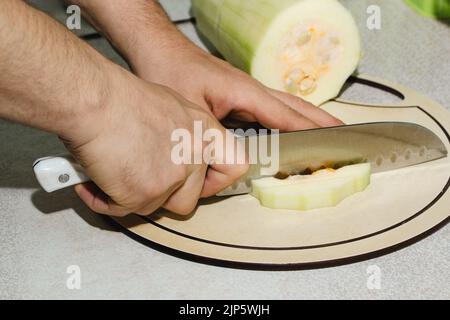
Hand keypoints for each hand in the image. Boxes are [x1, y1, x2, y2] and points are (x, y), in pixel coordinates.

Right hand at [62, 69, 247, 216]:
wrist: (96, 101)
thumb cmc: (121, 97)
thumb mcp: (169, 107)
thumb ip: (181, 135)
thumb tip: (172, 152)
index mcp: (205, 132)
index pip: (235, 166)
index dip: (217, 180)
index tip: (203, 183)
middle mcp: (196, 156)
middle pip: (189, 199)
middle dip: (163, 194)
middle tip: (141, 179)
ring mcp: (173, 178)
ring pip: (156, 206)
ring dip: (135, 196)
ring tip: (114, 173)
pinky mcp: (147, 194)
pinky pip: (126, 210)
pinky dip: (108, 200)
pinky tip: (96, 182)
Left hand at [133, 48, 343, 130]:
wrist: (159, 49)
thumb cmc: (170, 72)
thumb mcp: (190, 110)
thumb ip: (214, 135)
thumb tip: (235, 159)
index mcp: (245, 91)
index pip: (286, 115)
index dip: (311, 132)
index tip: (333, 144)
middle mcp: (251, 89)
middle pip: (295, 106)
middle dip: (321, 122)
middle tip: (345, 137)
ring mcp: (246, 91)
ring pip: (286, 105)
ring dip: (309, 119)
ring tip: (329, 133)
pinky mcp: (238, 94)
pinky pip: (271, 108)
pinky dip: (288, 118)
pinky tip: (291, 128)